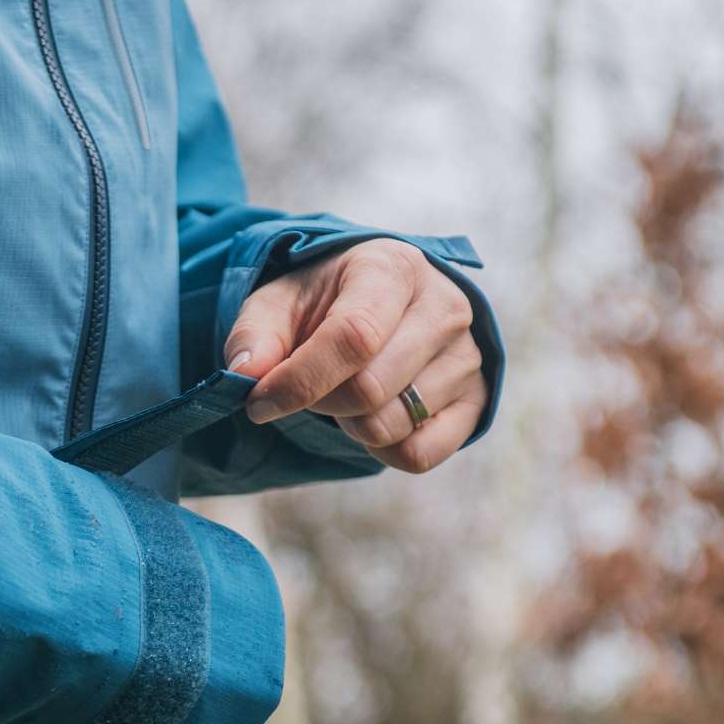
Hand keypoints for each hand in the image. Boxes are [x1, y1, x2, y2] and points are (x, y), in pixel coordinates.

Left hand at [226, 240, 483, 473]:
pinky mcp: (478, 399)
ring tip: (349, 394)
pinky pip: (420, 454)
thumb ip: (256, 333)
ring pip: (390, 426)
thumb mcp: (285, 300)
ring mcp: (468, 356)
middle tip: (309, 390)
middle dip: (321, 404)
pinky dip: (383, 450)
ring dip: (350, 425)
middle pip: (369, 390)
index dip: (300, 380)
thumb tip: (245, 375)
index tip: (259, 401)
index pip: (354, 337)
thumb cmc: (331, 301)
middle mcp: (445, 308)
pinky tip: (377, 418)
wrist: (391, 303)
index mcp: (394, 269)